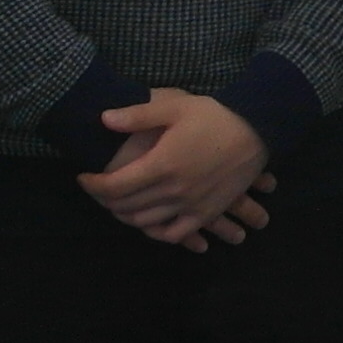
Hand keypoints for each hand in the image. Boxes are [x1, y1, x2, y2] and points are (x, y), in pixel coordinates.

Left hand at [84, 87, 272, 251]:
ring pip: (145, 222)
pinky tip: (149, 222)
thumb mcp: (175, 107)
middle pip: (126, 207)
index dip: (93, 185)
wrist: (257, 130)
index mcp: (162, 164)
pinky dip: (156, 233)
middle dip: (104, 200)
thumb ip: (137, 115)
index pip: (115, 186)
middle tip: (98, 188)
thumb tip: (103, 119)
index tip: (84, 177)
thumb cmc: (214, 116)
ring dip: (125, 215)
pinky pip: (175, 234)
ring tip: (118, 202)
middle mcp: (174, 190)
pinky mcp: (206, 213)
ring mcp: (191, 205)